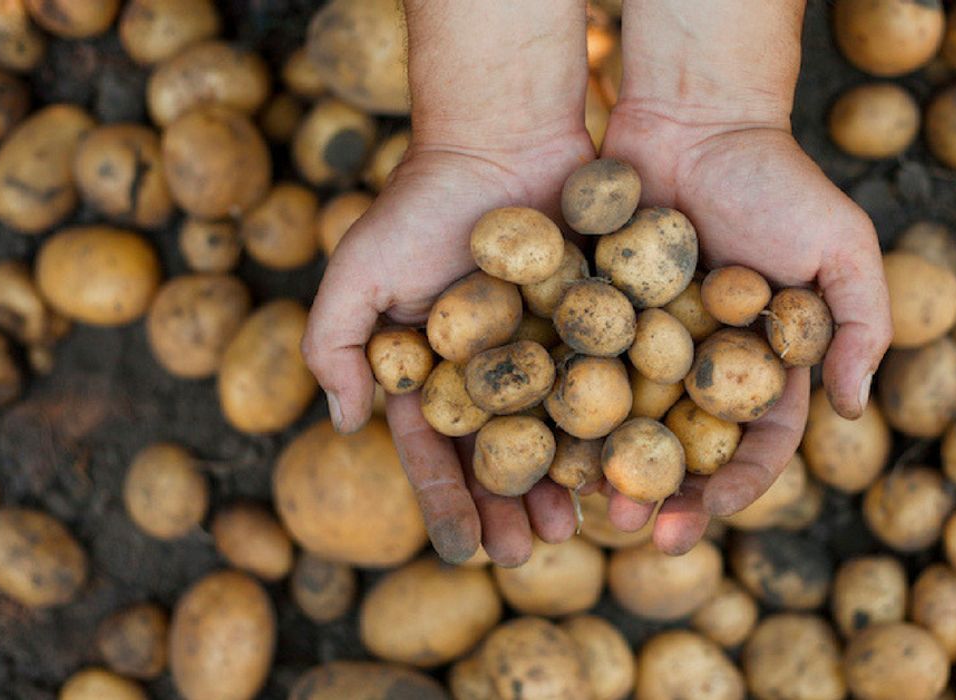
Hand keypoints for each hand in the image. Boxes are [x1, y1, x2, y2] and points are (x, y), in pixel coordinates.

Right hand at [302, 0, 592, 566]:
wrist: (504, 138)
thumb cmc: (422, 204)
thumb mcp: (357, 271)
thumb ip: (333, 347)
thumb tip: (346, 427)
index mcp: (430, 371)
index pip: (436, 451)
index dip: (449, 504)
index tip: (466, 552)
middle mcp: (488, 372)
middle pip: (500, 457)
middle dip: (510, 510)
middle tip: (527, 555)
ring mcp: (544, 352)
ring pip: (556, 435)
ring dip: (562, 485)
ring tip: (576, 528)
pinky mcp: (595, 327)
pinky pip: (604, 389)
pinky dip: (611, 431)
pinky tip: (622, 466)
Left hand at [597, 104, 891, 554]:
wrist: (694, 116)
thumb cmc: (777, 179)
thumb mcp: (842, 246)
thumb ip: (860, 325)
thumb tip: (854, 410)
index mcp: (762, 366)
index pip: (755, 445)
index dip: (734, 487)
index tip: (704, 516)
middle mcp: (702, 367)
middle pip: (682, 449)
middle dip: (662, 495)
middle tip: (635, 526)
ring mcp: (644, 345)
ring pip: (624, 425)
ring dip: (607, 467)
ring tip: (585, 501)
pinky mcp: (593, 315)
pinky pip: (578, 372)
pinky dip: (562, 408)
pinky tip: (543, 441)